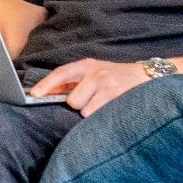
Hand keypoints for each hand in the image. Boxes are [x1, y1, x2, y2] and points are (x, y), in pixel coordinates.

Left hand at [31, 59, 152, 116]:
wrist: (148, 75)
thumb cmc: (116, 77)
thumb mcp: (94, 73)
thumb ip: (74, 82)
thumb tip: (49, 94)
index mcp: (85, 65)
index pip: (61, 73)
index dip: (46, 85)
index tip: (34, 94)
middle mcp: (95, 73)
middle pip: (72, 100)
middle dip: (78, 106)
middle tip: (91, 102)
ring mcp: (107, 84)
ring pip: (85, 109)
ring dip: (91, 112)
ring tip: (103, 105)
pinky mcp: (118, 95)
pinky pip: (99, 113)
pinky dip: (101, 116)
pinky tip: (110, 110)